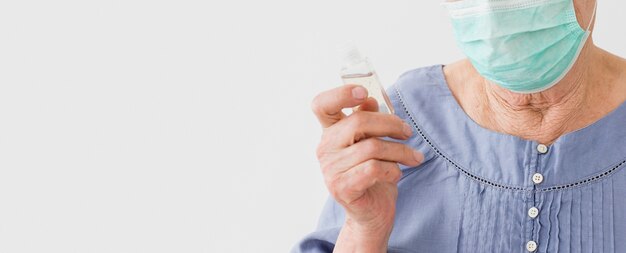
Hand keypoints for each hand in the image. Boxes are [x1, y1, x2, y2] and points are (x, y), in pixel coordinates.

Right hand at [311, 85, 423, 252]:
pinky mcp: (342, 187)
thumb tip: (370, 99)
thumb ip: (367, 120)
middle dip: (391, 124)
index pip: (321, 105)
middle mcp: (324, 148)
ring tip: (413, 157)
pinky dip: (393, 169)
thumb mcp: (371, 143)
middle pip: (358, 123)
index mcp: (330, 133)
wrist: (372, 213)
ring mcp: (330, 169)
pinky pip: (374, 168)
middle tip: (408, 132)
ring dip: (400, 151)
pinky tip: (397, 173)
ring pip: (372, 147)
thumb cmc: (373, 175)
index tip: (364, 93)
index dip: (341, 94)